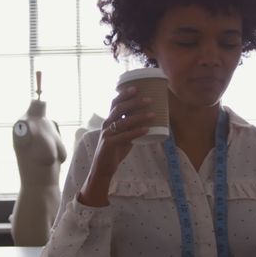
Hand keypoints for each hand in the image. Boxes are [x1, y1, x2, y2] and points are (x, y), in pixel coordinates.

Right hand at [77, 86, 154, 206]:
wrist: (103, 168)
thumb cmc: (114, 151)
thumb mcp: (124, 136)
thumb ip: (132, 127)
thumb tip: (148, 118)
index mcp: (109, 120)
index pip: (115, 103)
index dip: (124, 94)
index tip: (136, 87)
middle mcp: (107, 125)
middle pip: (119, 109)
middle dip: (134, 102)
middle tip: (149, 100)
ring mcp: (107, 134)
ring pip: (123, 121)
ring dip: (139, 117)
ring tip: (153, 114)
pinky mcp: (109, 144)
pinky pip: (125, 136)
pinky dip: (137, 132)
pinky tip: (147, 129)